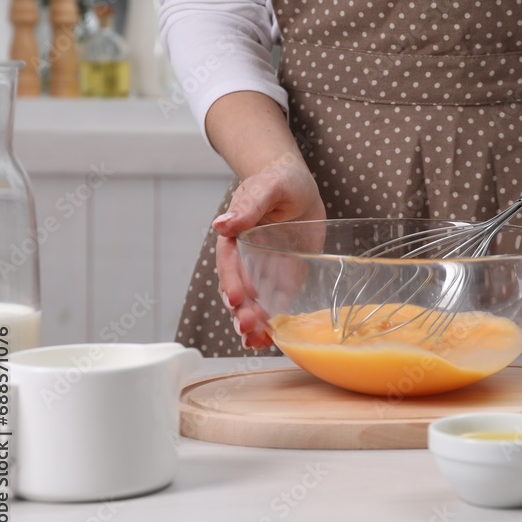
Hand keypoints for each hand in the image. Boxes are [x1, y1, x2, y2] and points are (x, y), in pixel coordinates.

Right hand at [213, 153, 325, 348]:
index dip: (231, 281)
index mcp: (236, 235)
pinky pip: (274, 302)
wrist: (299, 187)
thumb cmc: (280, 180)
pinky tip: (271, 340)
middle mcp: (245, 257)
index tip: (235, 299)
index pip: (230, 262)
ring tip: (255, 341)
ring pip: (252, 301)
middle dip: (240, 310)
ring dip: (252, 322)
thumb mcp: (267, 187)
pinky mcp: (282, 278)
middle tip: (247, 328)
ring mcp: (263, 270)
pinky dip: (271, 321)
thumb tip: (222, 224)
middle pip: (237, 288)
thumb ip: (248, 206)